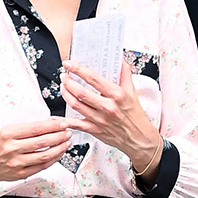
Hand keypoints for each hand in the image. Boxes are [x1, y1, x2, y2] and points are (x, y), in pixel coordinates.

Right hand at [0, 117, 71, 183]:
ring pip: (44, 156)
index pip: (36, 129)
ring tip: (66, 143)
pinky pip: (41, 167)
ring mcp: (16, 163)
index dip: (52, 126)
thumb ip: (24, 130)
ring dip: (58, 149)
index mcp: (7, 134)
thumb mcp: (4, 132)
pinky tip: (58, 154)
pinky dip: (52, 160)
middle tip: (67, 133)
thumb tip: (47, 126)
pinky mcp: (20, 173)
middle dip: (59, 137)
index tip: (62, 123)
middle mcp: (12, 149)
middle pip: (42, 142)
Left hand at [61, 58, 161, 175]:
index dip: (78, 69)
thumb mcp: (132, 92)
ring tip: (63, 87)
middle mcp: (107, 107)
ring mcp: (100, 120)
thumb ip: (125, 74)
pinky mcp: (95, 130)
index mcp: (116, 95)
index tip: (69, 64)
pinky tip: (58, 116)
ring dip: (65, 94)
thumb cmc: (135, 116)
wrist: (139, 139)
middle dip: (68, 82)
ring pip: (76, 105)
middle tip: (63, 76)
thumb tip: (120, 59)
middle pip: (80, 92)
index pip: (93, 79)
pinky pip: (76, 124)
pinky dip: (65, 120)